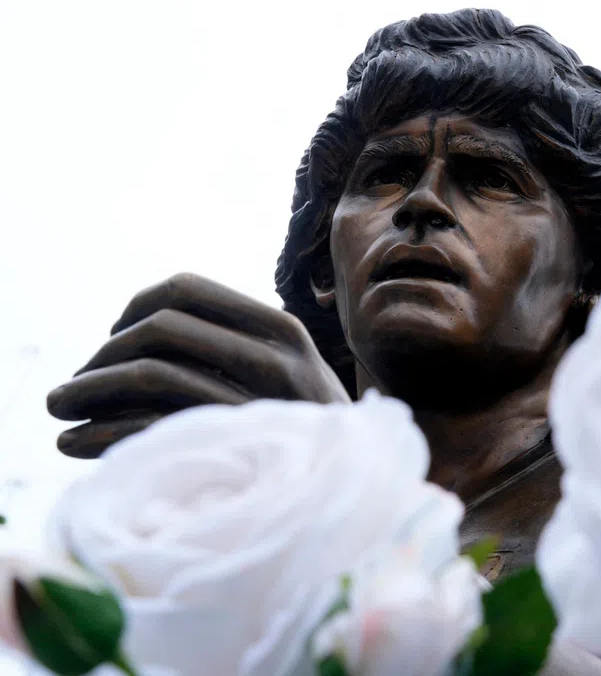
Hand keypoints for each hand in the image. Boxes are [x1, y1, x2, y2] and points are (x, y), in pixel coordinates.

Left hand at [47, 273, 350, 457]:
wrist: (362, 490)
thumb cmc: (314, 435)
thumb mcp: (295, 375)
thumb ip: (243, 347)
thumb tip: (150, 330)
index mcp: (282, 330)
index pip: (187, 288)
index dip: (135, 306)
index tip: (115, 335)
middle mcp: (274, 358)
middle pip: (161, 327)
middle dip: (104, 352)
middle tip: (78, 383)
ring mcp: (258, 404)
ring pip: (150, 373)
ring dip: (88, 390)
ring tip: (61, 412)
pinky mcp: (238, 451)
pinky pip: (151, 429)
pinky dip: (100, 435)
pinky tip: (76, 445)